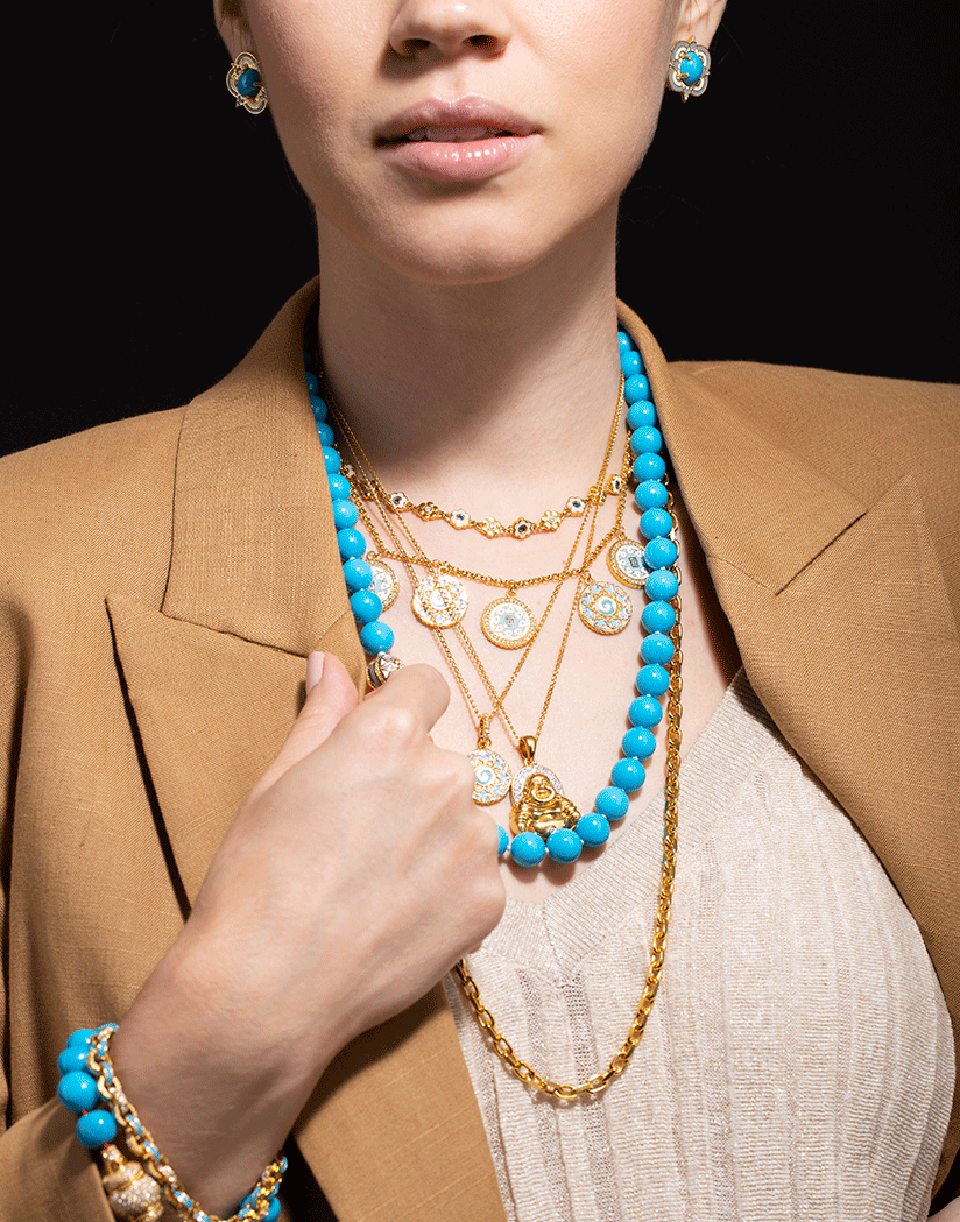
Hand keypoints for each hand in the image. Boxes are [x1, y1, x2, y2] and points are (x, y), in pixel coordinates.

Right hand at [112, 650, 503, 1212]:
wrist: (266, 990)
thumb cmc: (256, 880)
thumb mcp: (276, 782)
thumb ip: (321, 715)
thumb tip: (329, 662)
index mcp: (390, 734)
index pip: (427, 685)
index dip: (402, 708)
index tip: (382, 741)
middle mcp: (446, 775)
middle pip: (445, 758)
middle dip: (414, 784)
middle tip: (360, 836)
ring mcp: (474, 841)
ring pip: (466, 819)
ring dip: (437, 839)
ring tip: (377, 885)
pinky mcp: (489, 901)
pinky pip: (476, 877)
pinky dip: (447, 892)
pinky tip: (398, 919)